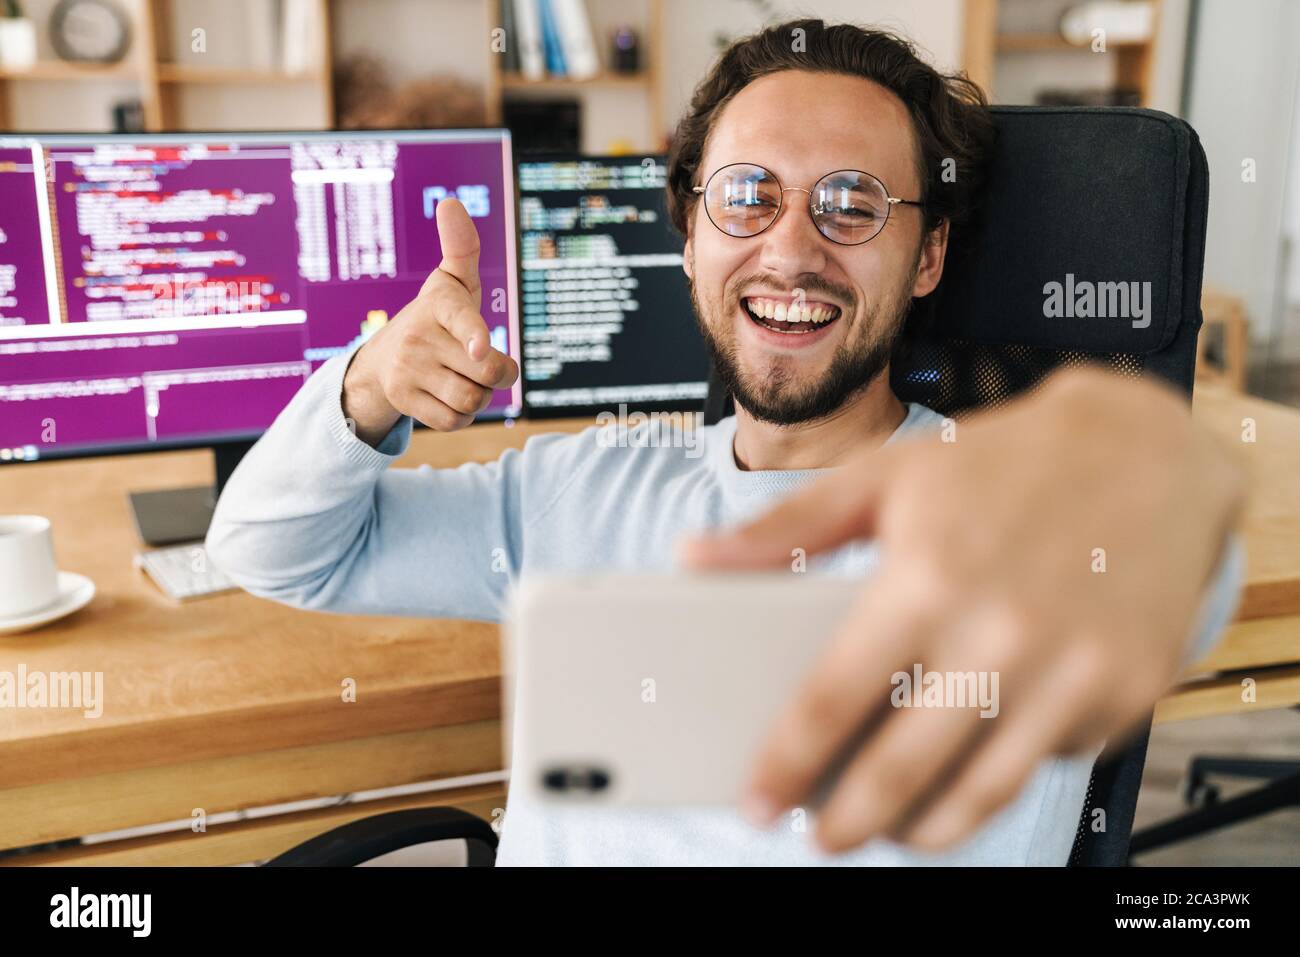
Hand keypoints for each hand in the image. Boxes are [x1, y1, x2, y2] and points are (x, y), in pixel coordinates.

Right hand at [343, 198, 518, 444]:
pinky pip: (454, 422)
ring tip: (463, 378)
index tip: (481, 347)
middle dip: (497, 374)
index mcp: (440, 304)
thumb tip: (450, 202)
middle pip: (487, 372)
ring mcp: (408, 369)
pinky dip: (461, 416)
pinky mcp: (403, 400)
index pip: (461, 318)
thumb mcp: (452, 282)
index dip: (473, 334)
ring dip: (480, 396)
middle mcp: (419, 336)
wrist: (385, 357)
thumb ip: (462, 247)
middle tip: (482, 361)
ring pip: (471, 400)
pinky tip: (448, 397)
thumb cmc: (438, 317)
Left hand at [680, 368, 1243, 853]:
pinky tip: (976, 752)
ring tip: (889, 826)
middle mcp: (1001, 633)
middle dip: (848, 821)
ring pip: (982, 792)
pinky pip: (1049, 758)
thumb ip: (783, 529)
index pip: (831, 701)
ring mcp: (1073, 669)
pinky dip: (1004, 769)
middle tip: (820, 835)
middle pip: (903, 770)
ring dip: (924, 826)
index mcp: (925, 579)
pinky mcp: (1128, 689)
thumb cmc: (1001, 463)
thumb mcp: (883, 477)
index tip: (758, 802)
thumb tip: (693, 557)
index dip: (786, 764)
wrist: (1146, 448)